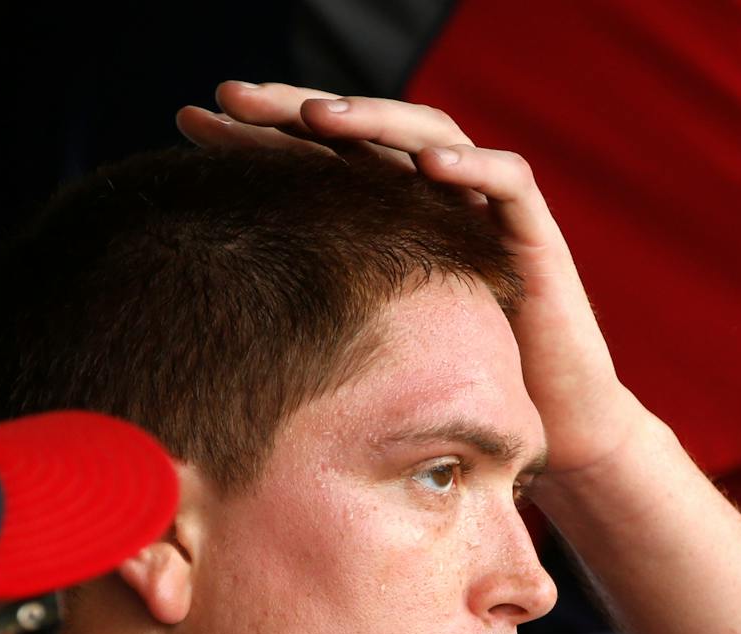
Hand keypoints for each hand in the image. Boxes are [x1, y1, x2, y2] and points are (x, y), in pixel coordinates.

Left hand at [176, 82, 647, 478]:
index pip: (313, 159)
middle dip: (294, 110)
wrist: (551, 429)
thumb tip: (208, 324)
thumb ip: (306, 323)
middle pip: (360, 133)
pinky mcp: (533, 236)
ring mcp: (480, 212)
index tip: (189, 124)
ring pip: (428, 136)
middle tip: (230, 97)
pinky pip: (506, 181)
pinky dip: (471, 165)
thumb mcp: (360, 353)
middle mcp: (429, 202)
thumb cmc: (450, 396)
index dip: (255, 137)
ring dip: (375, 122)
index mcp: (383, 221)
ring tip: (321, 117)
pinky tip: (426, 162)